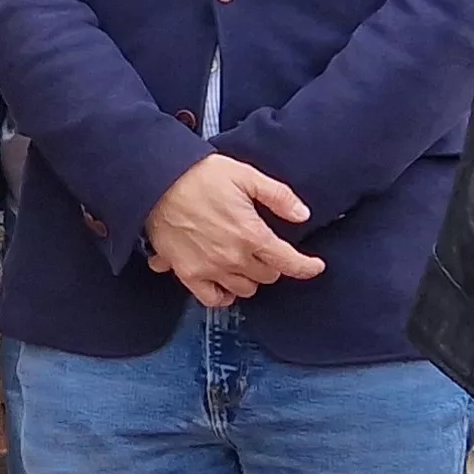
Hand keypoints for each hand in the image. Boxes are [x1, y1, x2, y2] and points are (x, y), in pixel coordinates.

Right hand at [142, 154, 324, 307]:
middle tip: (268, 250)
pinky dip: (223, 295)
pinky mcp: (188, 273)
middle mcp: (233, 258)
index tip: (315, 266)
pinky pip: (212, 298)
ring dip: (251, 278)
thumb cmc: (201, 175)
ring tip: (246, 262)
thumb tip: (302, 215)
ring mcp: (210, 269)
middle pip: (268, 276)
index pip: (289, 262)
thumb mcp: (247, 176)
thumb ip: (279, 197)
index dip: (307, 267)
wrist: (158, 182)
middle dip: (273, 264)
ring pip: (245, 289)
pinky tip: (225, 284)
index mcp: (252, 234)